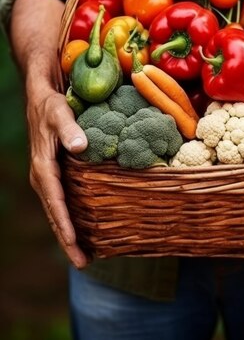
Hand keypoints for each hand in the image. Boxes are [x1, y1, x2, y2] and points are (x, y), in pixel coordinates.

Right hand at [27, 87, 88, 267]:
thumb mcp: (60, 113)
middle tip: (83, 263)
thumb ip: (70, 129)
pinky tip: (83, 229)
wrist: (41, 98)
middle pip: (54, 214)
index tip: (74, 242)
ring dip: (68, 233)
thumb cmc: (51, 105)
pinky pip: (61, 201)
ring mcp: (47, 177)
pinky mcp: (54, 174)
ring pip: (57, 211)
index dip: (64, 222)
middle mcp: (42, 176)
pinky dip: (69, 218)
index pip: (55, 200)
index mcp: (42, 166)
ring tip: (84, 256)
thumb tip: (79, 147)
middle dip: (67, 240)